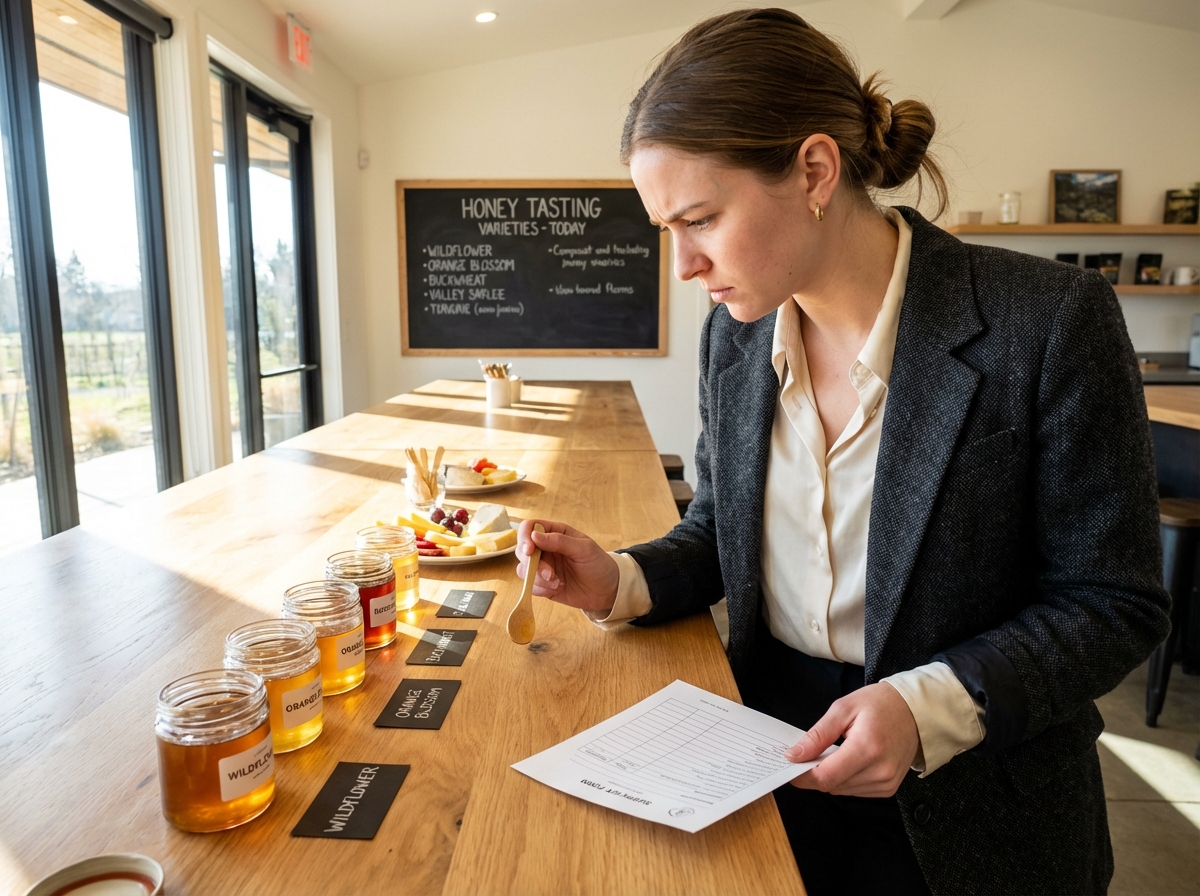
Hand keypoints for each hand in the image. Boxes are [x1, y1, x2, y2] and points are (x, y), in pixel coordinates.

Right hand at [514, 519, 619, 613]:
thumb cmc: (598, 564)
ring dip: (538, 579)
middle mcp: (545, 548)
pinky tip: (557, 589)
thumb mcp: (584, 549)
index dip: (524, 538)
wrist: (607, 590)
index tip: (529, 551)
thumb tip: (534, 535)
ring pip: (523, 569)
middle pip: (522, 550)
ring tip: (558, 583)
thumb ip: (560, 541)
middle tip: (550, 574)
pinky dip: (541, 589)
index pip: (529, 528)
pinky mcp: (542, 584)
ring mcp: (543, 566)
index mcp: (555, 533)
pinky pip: (530, 586)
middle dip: (532, 564)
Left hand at [785, 683, 919, 797]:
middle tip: (812, 751)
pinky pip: (855, 791)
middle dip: (815, 771)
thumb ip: (817, 735)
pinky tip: (851, 759)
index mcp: (867, 748)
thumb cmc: (880, 704)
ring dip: (831, 775)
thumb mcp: (843, 709)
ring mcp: (886, 783)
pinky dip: (845, 778)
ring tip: (837, 751)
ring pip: (841, 790)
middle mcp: (879, 771)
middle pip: (831, 786)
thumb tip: (794, 755)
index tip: (790, 765)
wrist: (915, 711)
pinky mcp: (889, 788)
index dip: (802, 775)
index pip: (826, 777)